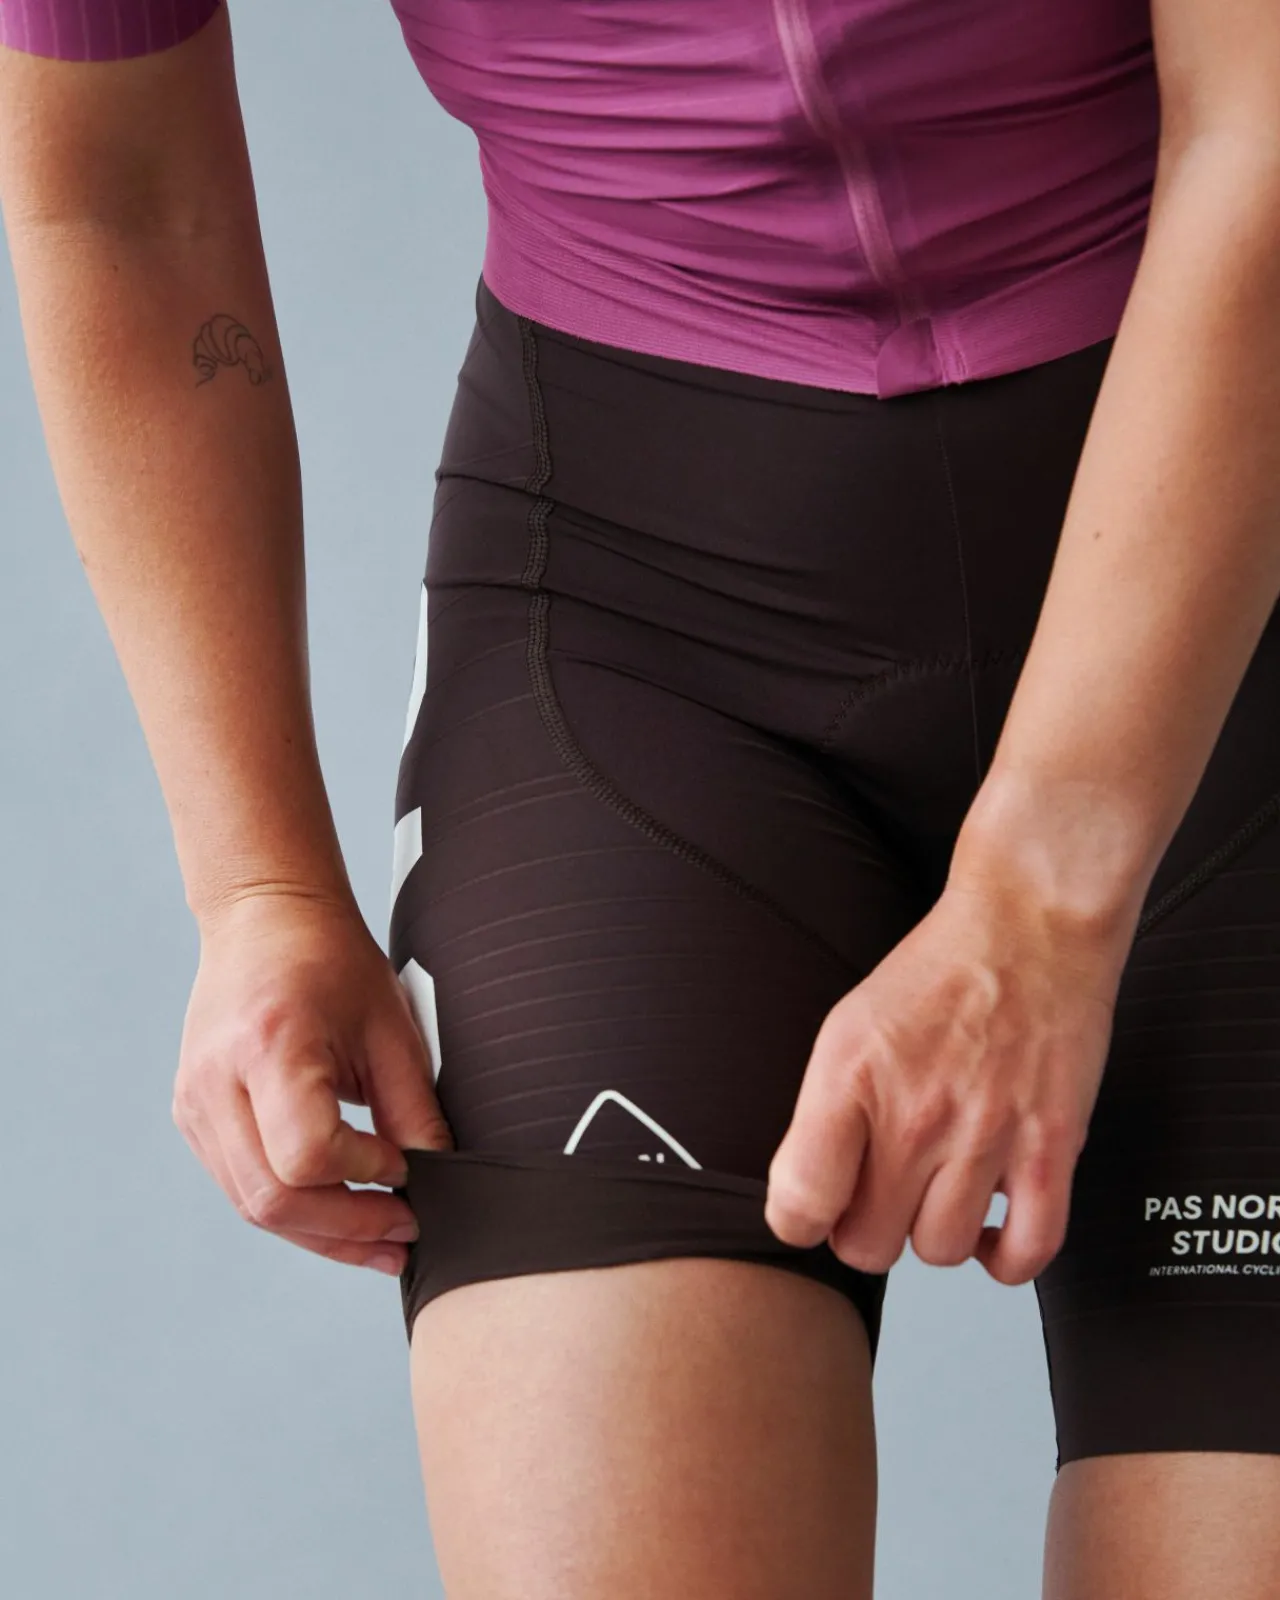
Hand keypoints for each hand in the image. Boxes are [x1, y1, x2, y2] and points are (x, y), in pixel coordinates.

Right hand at [172, 890, 452, 1275]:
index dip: (363, 1174)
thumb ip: (413, 1109)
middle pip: (272, 1198)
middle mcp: (217, 1081)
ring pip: (252, 1205)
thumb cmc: (330, 960)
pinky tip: (338, 1209)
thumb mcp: (390, 1028)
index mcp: (269, 1047)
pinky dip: (293, 1208)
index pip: (307, 1155)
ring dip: (321, 1233)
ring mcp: (195, 1103)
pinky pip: (241, 1185)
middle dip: (346, 1230)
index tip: (406, 1168)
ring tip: (380, 1241)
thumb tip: (436, 1176)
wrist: (265, 918)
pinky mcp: (193, 1116)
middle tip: (403, 1236)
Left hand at [764, 877, 1131, 1284]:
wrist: (1029, 927)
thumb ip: (824, 1113)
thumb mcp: (846, 1029)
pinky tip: (993, 1229)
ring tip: (938, 1195)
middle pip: (868, 1246)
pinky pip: (1028, 1251)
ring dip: (934, 1233)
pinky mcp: (1052, 1149)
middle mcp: (916, 1115)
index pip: (800, 1204)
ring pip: (940, 1252)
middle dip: (867, 1230)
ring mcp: (987, 1136)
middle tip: (881, 1198)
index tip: (816, 1210)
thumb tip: (811, 1192)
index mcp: (851, 1079)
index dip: (801, 1220)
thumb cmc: (939, 972)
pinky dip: (1006, 1258)